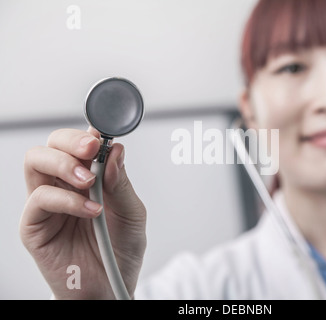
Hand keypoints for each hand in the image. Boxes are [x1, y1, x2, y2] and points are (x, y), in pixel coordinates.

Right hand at [20, 127, 146, 298]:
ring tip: (89, 181)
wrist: (111, 286)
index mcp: (89, 176)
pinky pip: (39, 198)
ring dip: (63, 163)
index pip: (80, 142)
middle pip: (53, 143)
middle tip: (92, 148)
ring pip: (36, 160)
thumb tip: (115, 150)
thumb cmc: (121, 248)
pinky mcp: (34, 225)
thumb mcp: (132, 213)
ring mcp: (47, 202)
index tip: (103, 133)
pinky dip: (66, 199)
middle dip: (71, 140)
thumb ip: (121, 183)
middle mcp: (65, 184)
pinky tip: (90, 211)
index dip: (88, 132)